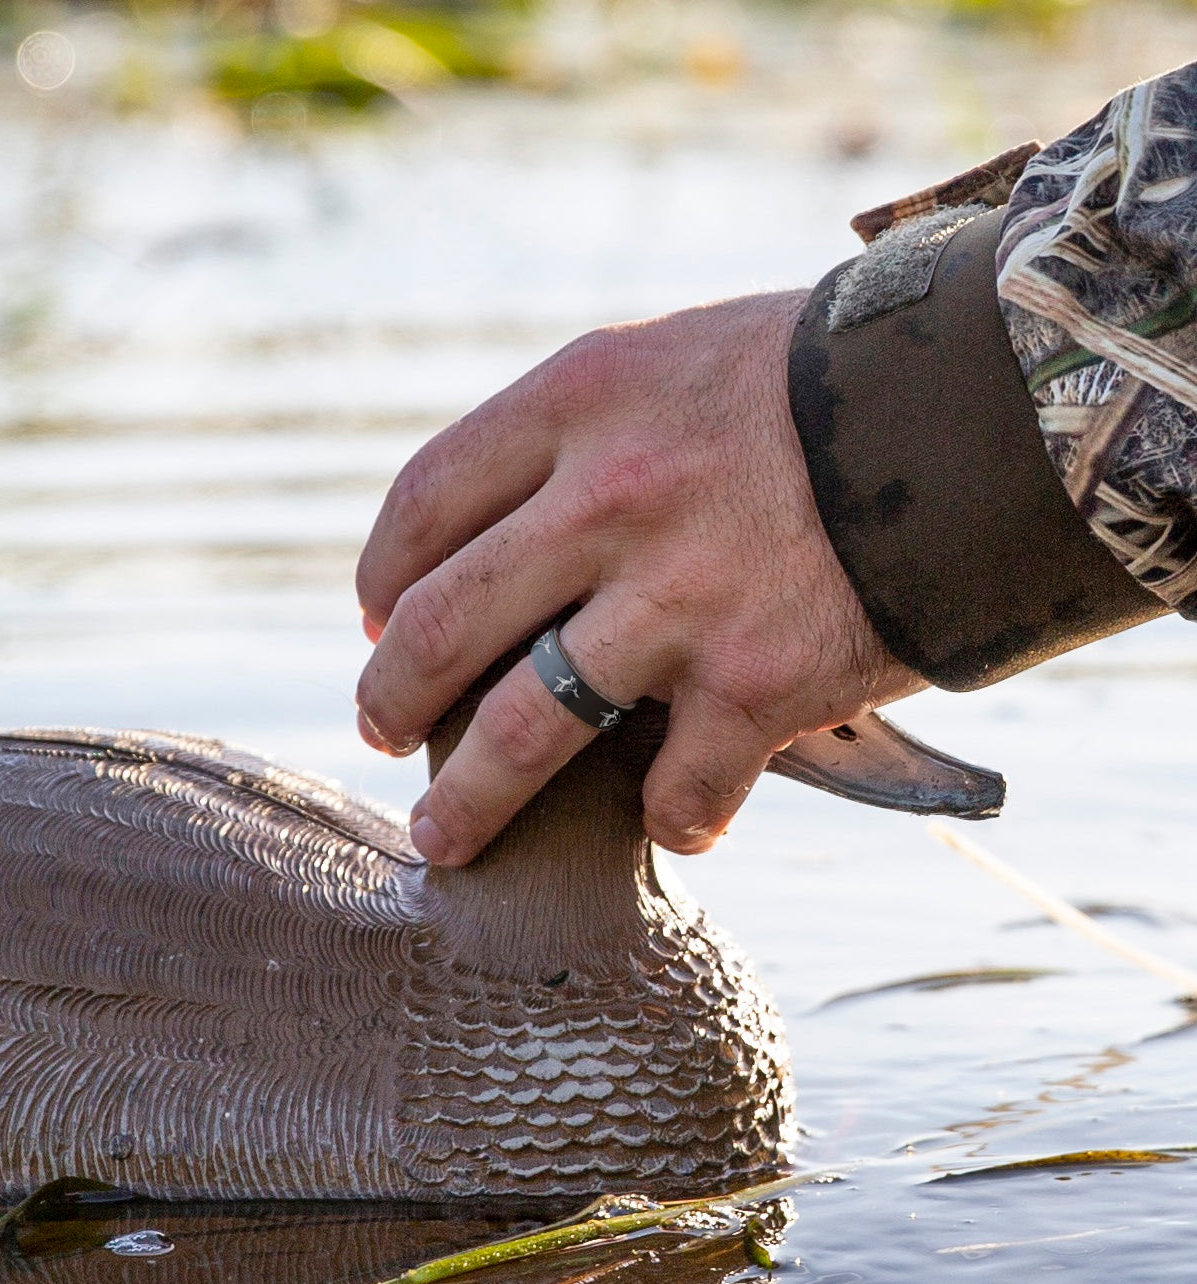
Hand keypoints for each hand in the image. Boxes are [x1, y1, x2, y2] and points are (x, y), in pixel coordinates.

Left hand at [355, 290, 922, 865]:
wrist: (989, 402)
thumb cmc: (825, 379)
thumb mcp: (680, 362)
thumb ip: (586, 436)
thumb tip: (511, 532)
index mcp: (581, 403)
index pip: (424, 504)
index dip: (381, 577)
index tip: (376, 620)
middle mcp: (611, 501)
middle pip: (442, 626)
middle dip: (389, 697)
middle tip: (378, 730)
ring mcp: (680, 600)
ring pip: (524, 733)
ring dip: (471, 801)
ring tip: (443, 838)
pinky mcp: (760, 682)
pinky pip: (679, 789)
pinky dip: (669, 818)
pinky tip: (673, 822)